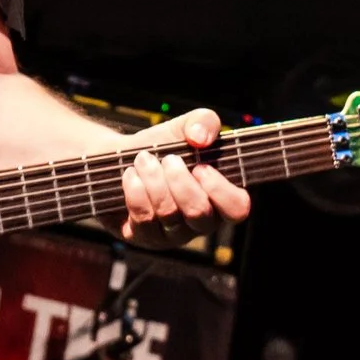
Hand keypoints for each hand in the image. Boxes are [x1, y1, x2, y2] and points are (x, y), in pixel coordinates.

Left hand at [119, 109, 249, 247]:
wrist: (122, 159)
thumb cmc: (162, 147)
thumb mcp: (184, 128)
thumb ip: (203, 122)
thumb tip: (200, 137)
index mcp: (219, 198)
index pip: (237, 209)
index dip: (220, 190)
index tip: (201, 167)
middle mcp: (199, 221)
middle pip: (199, 214)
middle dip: (180, 182)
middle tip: (168, 159)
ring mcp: (172, 234)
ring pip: (169, 215)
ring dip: (154, 181)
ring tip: (144, 159)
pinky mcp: (145, 237)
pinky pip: (143, 222)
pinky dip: (135, 193)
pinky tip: (131, 176)